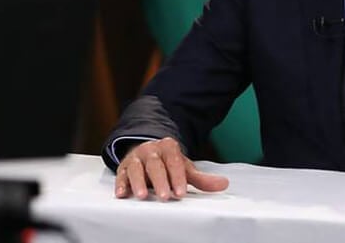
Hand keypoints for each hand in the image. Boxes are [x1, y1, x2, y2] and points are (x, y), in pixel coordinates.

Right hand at [114, 137, 228, 200]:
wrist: (148, 153)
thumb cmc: (168, 164)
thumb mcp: (185, 168)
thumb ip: (202, 179)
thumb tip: (224, 184)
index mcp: (169, 147)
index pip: (174, 162)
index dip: (178, 177)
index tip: (181, 192)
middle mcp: (151, 150)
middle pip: (155, 164)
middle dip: (160, 181)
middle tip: (164, 196)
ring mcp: (136, 157)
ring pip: (136, 167)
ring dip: (138, 181)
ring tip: (141, 196)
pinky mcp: (123, 167)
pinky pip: (121, 174)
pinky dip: (121, 183)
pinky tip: (122, 194)